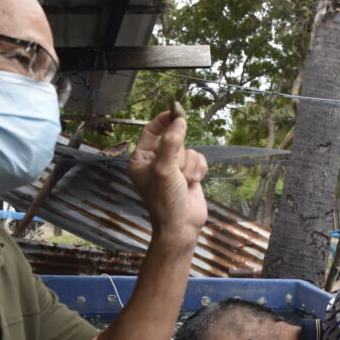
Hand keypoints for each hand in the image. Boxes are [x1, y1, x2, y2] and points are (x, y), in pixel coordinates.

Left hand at [125, 112, 207, 241]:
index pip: (150, 132)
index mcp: (141, 160)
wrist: (181, 226)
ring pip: (190, 150)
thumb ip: (172, 142)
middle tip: (177, 171)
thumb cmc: (165, 200)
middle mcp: (156, 162)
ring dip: (190, 166)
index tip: (175, 112)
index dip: (163, 121)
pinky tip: (194, 184)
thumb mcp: (165, 168)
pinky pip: (199, 160)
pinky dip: (199, 171)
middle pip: (175, 141)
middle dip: (180, 156)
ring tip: (185, 182)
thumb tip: (179, 120)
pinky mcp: (189, 174)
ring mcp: (174, 168)